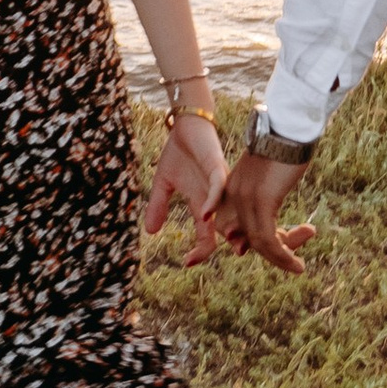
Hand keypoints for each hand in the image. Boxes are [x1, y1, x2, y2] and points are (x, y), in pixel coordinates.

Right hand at [144, 113, 230, 263]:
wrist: (185, 125)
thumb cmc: (179, 152)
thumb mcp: (163, 183)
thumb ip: (158, 206)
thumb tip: (150, 232)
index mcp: (202, 204)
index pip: (207, 236)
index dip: (201, 251)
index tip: (188, 262)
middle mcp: (214, 198)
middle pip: (229, 227)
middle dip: (236, 243)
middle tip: (236, 254)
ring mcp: (217, 184)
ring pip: (231, 209)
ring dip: (234, 225)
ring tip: (233, 243)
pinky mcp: (216, 167)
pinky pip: (218, 186)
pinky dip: (213, 200)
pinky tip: (206, 213)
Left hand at [209, 148, 315, 276]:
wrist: (289, 125)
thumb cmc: (286, 143)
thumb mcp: (269, 171)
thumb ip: (265, 191)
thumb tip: (272, 205)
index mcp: (232, 188)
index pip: (233, 227)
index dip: (252, 243)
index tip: (278, 246)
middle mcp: (233, 195)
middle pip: (245, 238)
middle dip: (272, 252)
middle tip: (294, 258)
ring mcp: (246, 198)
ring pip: (259, 243)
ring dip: (281, 259)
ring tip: (299, 267)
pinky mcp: (262, 200)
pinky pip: (268, 240)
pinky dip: (283, 257)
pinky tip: (297, 264)